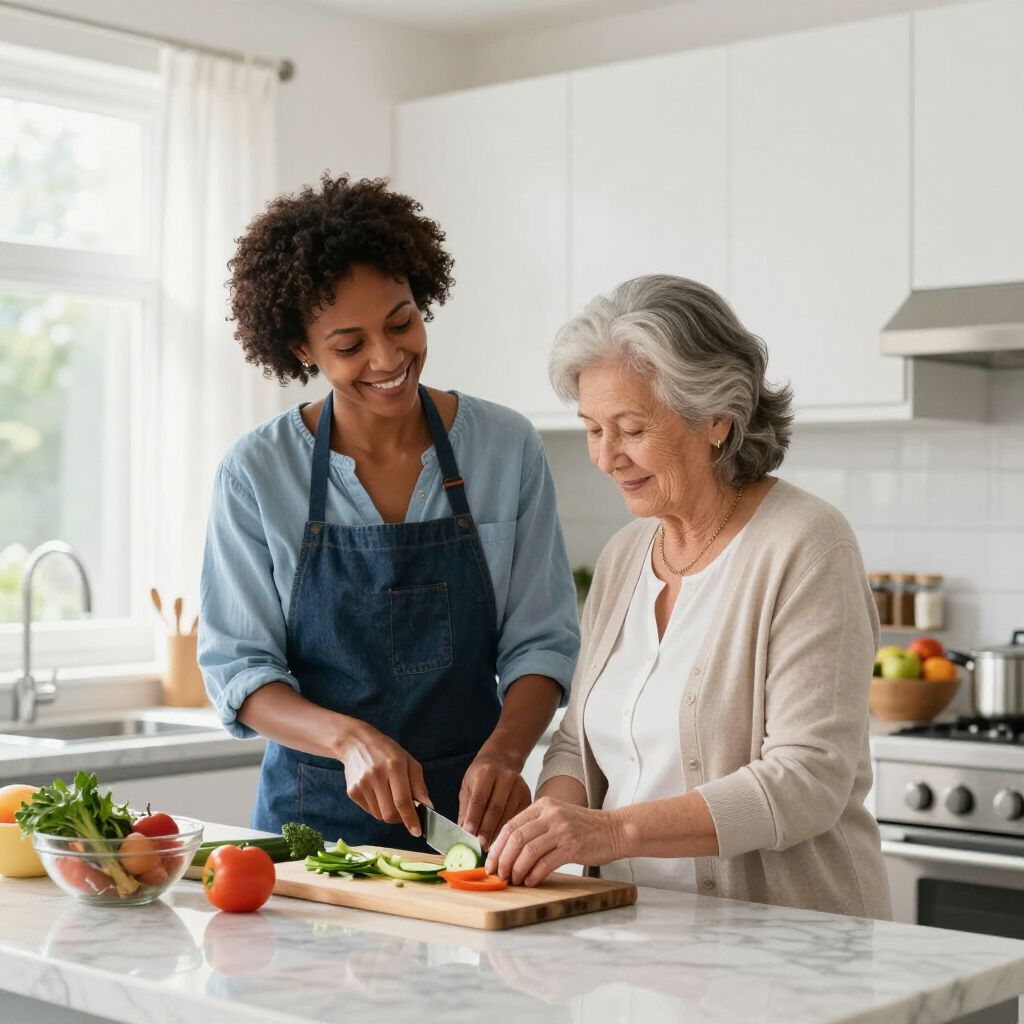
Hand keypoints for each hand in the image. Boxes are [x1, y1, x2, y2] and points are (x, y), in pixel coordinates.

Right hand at [335, 724, 430, 835]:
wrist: (356, 743)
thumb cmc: (387, 752)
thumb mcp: (409, 762)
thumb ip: (419, 785)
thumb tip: (428, 807)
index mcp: (394, 766)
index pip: (403, 801)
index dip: (411, 819)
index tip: (417, 832)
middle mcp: (376, 776)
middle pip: (390, 813)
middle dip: (400, 819)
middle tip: (405, 813)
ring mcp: (362, 784)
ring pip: (379, 815)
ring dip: (389, 813)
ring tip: (390, 796)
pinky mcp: (352, 791)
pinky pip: (369, 811)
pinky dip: (377, 808)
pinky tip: (377, 792)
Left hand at [458, 754, 530, 849]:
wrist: (501, 761)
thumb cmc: (481, 776)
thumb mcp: (468, 786)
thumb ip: (466, 809)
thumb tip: (463, 833)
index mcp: (487, 772)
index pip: (479, 799)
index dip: (474, 818)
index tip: (469, 834)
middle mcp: (505, 777)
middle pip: (495, 808)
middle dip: (486, 829)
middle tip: (480, 846)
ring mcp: (519, 786)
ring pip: (508, 815)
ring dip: (498, 834)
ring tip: (490, 848)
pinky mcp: (528, 795)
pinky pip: (519, 817)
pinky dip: (510, 831)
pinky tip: (503, 841)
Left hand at [485, 797, 622, 885]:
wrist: (614, 830)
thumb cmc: (583, 829)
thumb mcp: (557, 818)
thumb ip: (535, 828)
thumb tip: (508, 851)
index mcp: (543, 805)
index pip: (511, 825)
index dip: (498, 846)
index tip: (491, 863)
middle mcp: (550, 814)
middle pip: (516, 837)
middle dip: (503, 859)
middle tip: (498, 874)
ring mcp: (562, 829)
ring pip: (528, 851)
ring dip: (517, 869)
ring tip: (514, 880)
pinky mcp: (572, 846)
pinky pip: (545, 863)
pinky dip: (534, 875)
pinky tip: (530, 882)